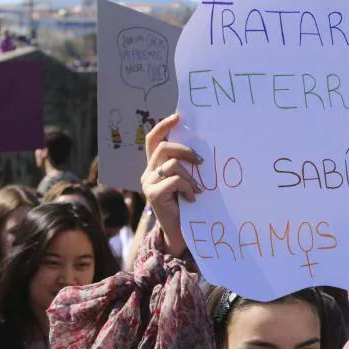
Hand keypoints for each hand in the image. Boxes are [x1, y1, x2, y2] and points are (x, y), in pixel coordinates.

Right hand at [141, 114, 203, 256]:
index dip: (163, 126)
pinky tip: (192, 199)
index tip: (178, 117)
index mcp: (154, 166)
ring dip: (191, 176)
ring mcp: (148, 183)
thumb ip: (185, 165)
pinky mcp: (153, 194)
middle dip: (185, 150)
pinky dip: (188, 188)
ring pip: (172, 164)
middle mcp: (147, 173)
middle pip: (164, 147)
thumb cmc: (186, 204)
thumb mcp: (185, 180)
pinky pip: (175, 180)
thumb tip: (200, 147)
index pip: (152, 139)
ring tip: (197, 189)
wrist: (179, 232)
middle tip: (201, 161)